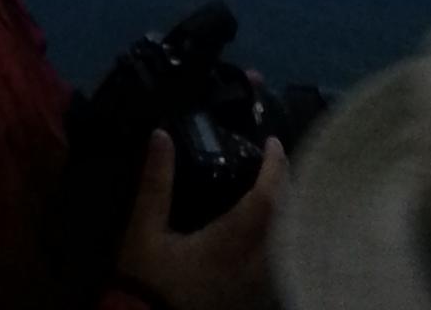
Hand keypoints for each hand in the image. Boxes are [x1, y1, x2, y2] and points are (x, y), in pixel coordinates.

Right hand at [111, 129, 283, 309]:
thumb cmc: (149, 282)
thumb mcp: (144, 232)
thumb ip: (156, 183)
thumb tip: (161, 136)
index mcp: (231, 244)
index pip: (266, 199)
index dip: (275, 167)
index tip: (274, 142)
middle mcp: (254, 265)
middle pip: (286, 219)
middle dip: (285, 186)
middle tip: (275, 161)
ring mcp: (258, 287)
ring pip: (286, 243)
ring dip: (285, 212)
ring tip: (274, 189)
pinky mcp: (254, 300)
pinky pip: (279, 263)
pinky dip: (279, 238)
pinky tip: (269, 229)